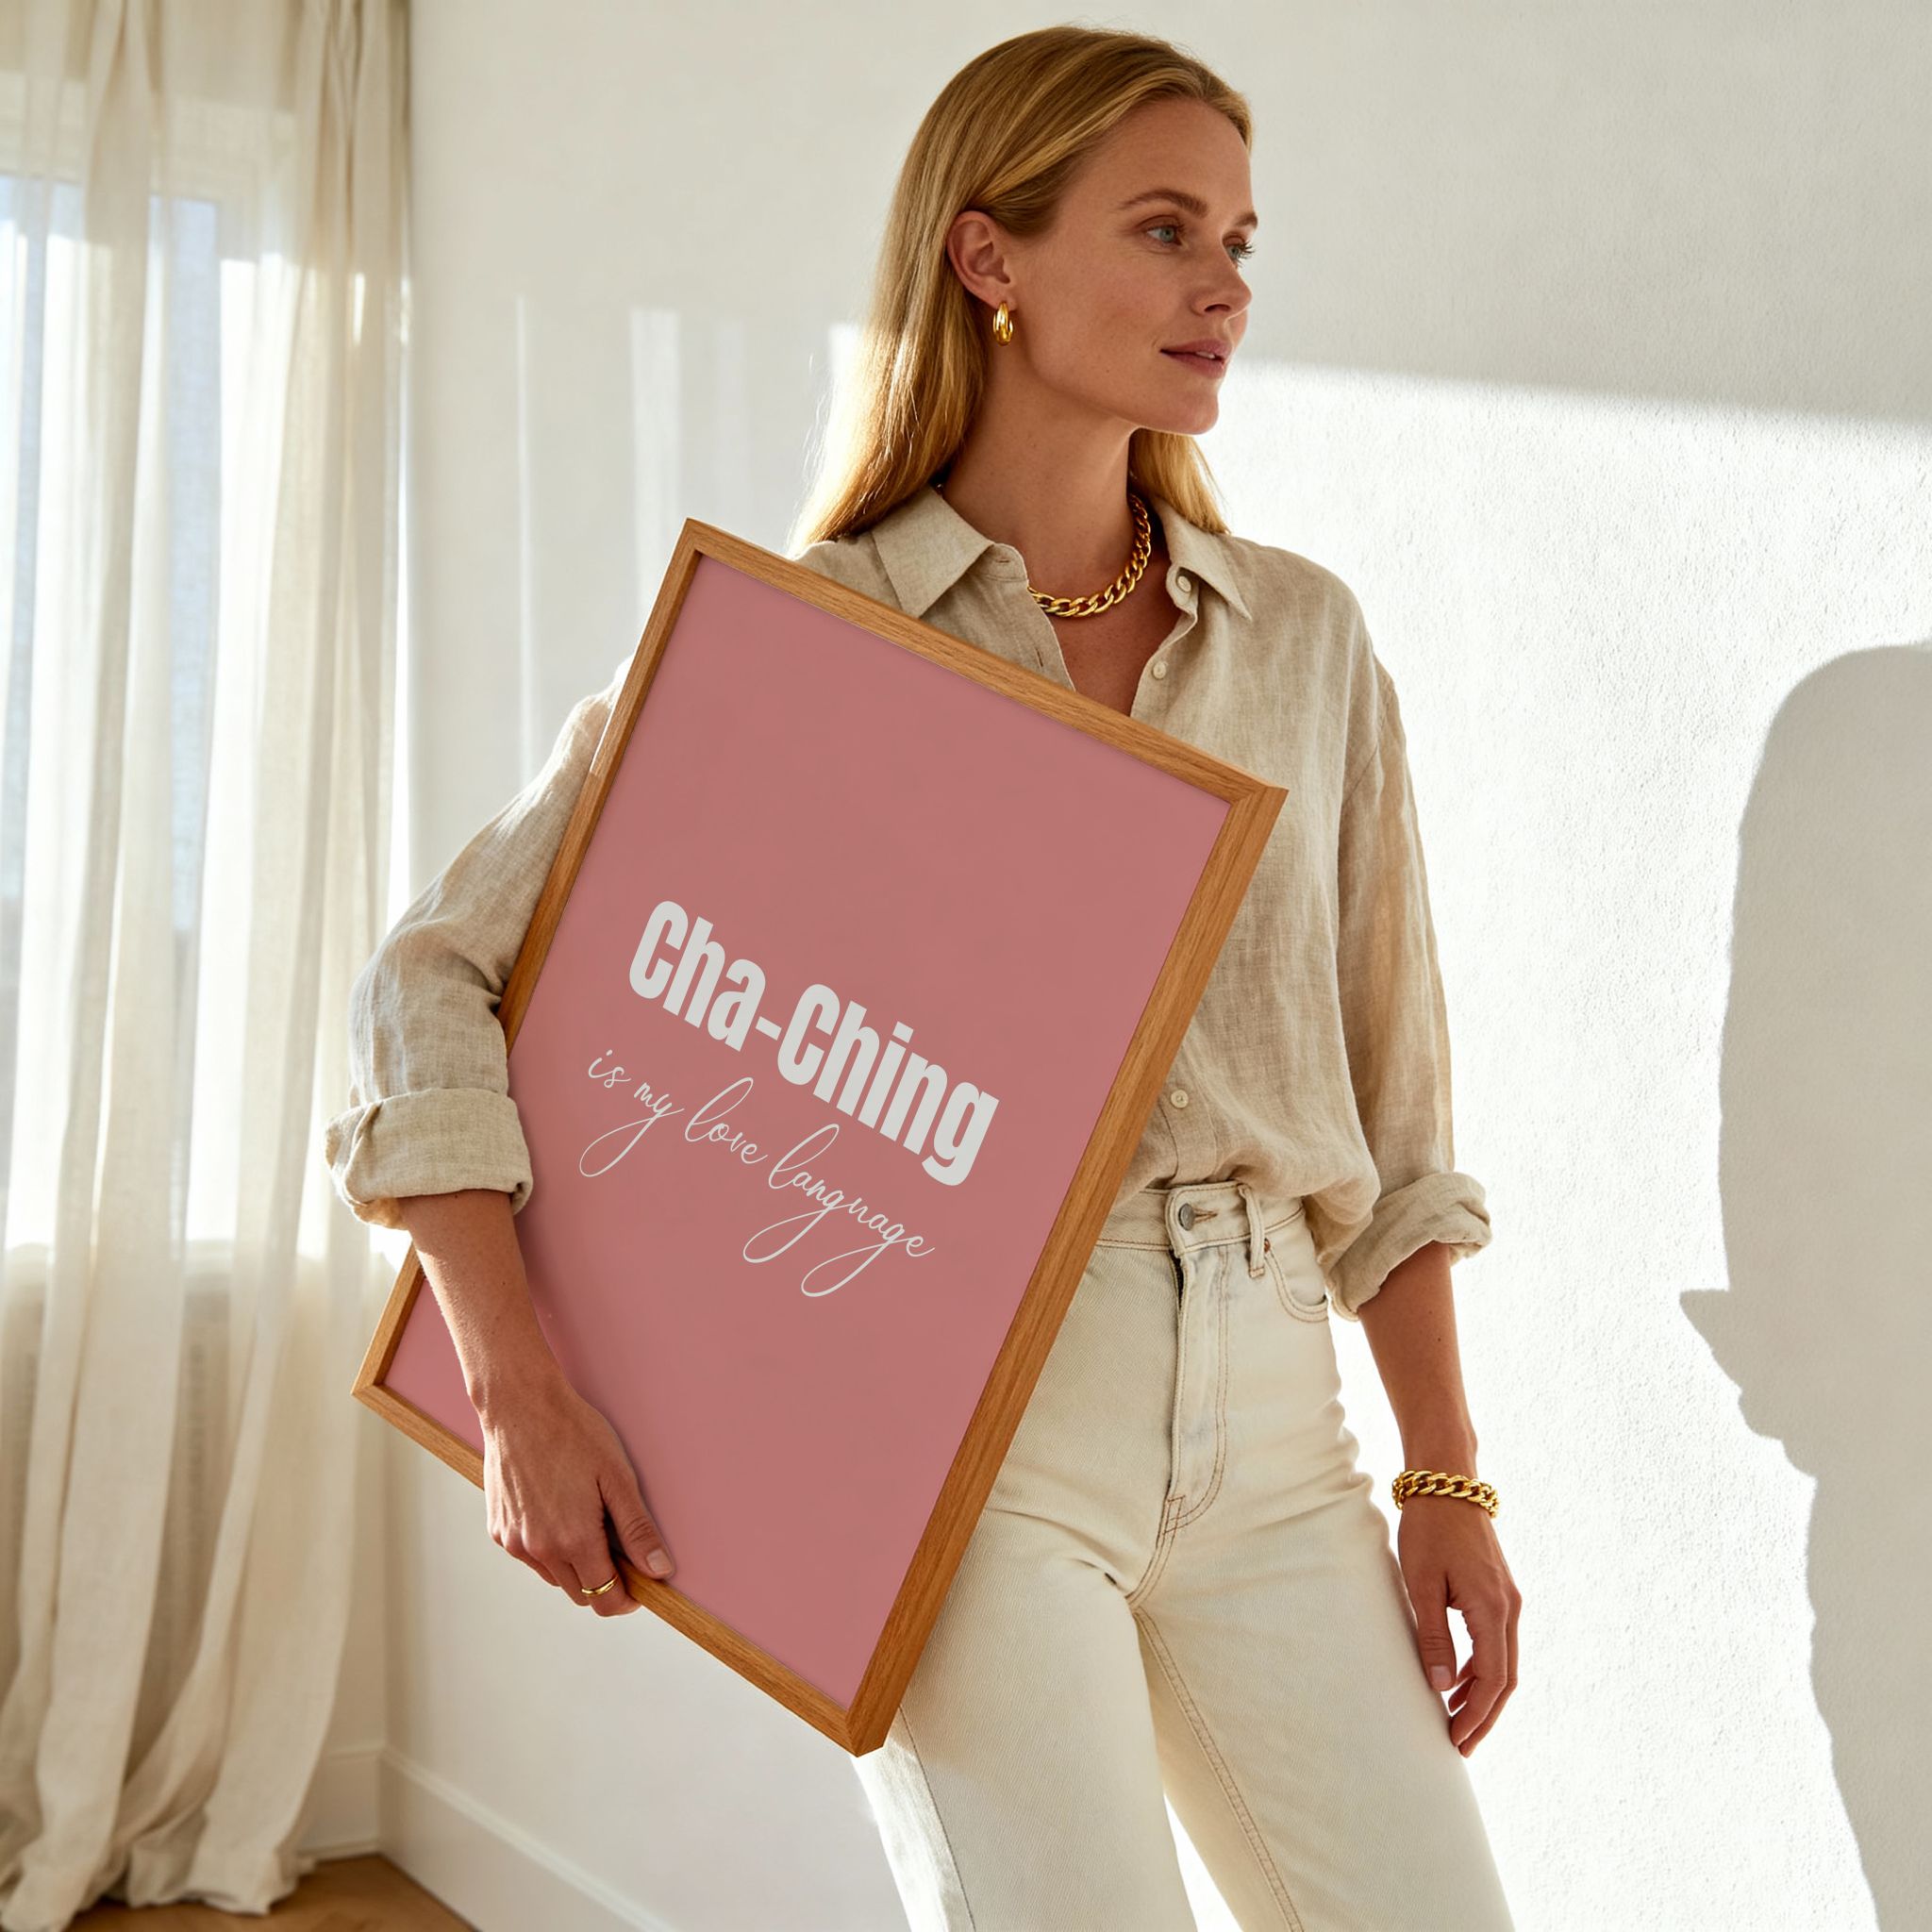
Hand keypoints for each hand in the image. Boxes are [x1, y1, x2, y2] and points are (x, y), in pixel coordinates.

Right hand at [479, 1366, 676, 1615]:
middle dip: (604, 1581)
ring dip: (576, 1566)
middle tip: (620, 1546)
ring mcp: (514, 1542)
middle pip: (580, 1594)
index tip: (641, 1584)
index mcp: (573, 1541)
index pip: (605, 1599)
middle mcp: (539, 1550)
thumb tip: (659, 1570)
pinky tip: (559, 1512)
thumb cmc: (573, 1433)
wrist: (519, 1404)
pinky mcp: (498, 1531)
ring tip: (589, 1522)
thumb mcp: (617, 1476)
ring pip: (554, 1577)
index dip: (628, 1599)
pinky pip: (530, 1557)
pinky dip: (549, 1549)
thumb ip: (637, 1529)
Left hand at [1396, 1494, 1519, 1753]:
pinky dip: (1485, 1669)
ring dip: (1485, 1695)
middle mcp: (1510, 1608)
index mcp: (1492, 1609)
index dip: (1476, 1715)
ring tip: (1457, 1720)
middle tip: (1461, 1744)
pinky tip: (1460, 1680)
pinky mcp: (1501, 1591)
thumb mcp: (1421, 1584)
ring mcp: (1509, 1599)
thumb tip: (1441, 1687)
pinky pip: (1499, 1643)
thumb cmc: (1428, 1529)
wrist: (1447, 1483)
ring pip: (1506, 1663)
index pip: (1492, 1679)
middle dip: (1485, 1715)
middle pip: (1506, 1679)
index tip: (1457, 1740)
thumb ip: (1433, 1636)